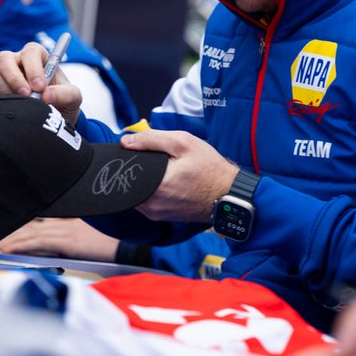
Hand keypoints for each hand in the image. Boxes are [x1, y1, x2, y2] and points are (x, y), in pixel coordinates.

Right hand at [0, 42, 81, 126]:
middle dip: (14, 77)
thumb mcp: (73, 97)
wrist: (53, 121)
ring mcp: (5, 78)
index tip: (40, 87)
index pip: (31, 51)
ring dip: (10, 93)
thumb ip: (66, 94)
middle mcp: (19, 63)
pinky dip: (4, 104)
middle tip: (27, 95)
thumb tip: (47, 95)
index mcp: (39, 58)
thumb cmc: (63, 101)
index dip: (33, 68)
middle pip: (4, 58)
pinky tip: (18, 111)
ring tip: (25, 106)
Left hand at [0, 217, 117, 260]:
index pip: (38, 222)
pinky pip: (38, 242)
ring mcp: (64, 229)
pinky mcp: (65, 240)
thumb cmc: (102, 250)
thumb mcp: (79, 243)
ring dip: (11, 241)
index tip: (4, 234)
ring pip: (31, 233)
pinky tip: (10, 250)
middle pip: (30, 226)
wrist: (118, 251)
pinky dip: (22, 245)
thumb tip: (42, 251)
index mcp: (67, 220)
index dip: (20, 228)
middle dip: (10, 234)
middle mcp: (63, 222)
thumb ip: (61, 243)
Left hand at [118, 130, 237, 222]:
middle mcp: (151, 205)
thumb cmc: (210, 169)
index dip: (128, 158)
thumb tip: (125, 141)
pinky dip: (151, 189)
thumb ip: (151, 139)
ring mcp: (156, 214)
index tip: (136, 150)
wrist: (229, 194)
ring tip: (163, 169)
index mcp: (155, 187)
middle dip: (137, 169)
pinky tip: (166, 180)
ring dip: (144, 180)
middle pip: (129, 183)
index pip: (126, 171)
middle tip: (154, 158)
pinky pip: (147, 200)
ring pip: (137, 192)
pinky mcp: (162, 217)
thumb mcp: (183, 143)